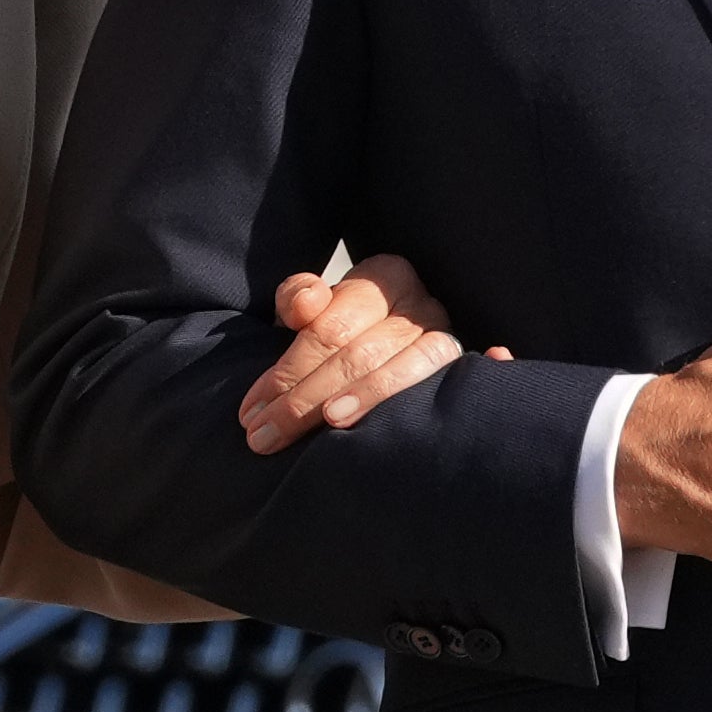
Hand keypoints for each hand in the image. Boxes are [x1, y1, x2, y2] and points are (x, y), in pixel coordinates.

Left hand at [239, 254, 511, 453]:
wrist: (392, 338)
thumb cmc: (344, 328)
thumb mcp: (313, 309)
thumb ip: (298, 299)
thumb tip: (305, 306)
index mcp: (383, 276)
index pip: (328, 328)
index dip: (287, 371)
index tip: (252, 409)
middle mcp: (419, 303)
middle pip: (358, 352)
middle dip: (305, 398)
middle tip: (265, 435)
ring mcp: (445, 335)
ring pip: (400, 368)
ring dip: (363, 399)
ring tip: (327, 425)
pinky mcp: (459, 367)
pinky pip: (447, 380)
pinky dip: (425, 391)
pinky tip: (405, 419)